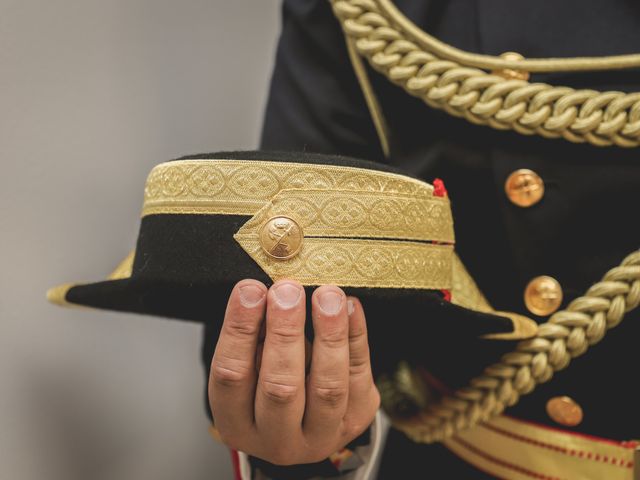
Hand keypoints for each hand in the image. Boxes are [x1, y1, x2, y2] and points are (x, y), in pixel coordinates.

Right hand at [208, 279, 379, 464]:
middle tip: (288, 290)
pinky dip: (356, 338)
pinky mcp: (356, 419)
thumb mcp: (249, 362)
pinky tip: (350, 307)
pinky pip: (359, 376)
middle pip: (281, 388)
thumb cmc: (269, 376)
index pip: (232, 377)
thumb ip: (255, 335)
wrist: (308, 413)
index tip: (250, 289)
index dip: (240, 330)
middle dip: (284, 333)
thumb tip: (268, 292)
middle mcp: (277, 440)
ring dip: (329, 335)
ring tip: (327, 296)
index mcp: (237, 425)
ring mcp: (321, 436)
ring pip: (328, 388)